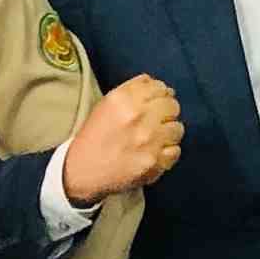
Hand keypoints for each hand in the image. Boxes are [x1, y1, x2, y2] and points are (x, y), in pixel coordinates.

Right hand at [61, 73, 181, 205]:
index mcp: (123, 99)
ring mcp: (148, 139)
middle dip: (167, 112)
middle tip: (157, 122)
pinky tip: (154, 154)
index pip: (159, 87)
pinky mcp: (154, 161)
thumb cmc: (96, 136)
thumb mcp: (107, 104)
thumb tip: (166, 89)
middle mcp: (137, 116)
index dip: (160, 95)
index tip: (156, 104)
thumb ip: (134, 91)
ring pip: (177, 128)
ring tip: (155, 139)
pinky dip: (168, 152)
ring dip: (169, 133)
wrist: (82, 171)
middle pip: (172, 105)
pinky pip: (176, 150)